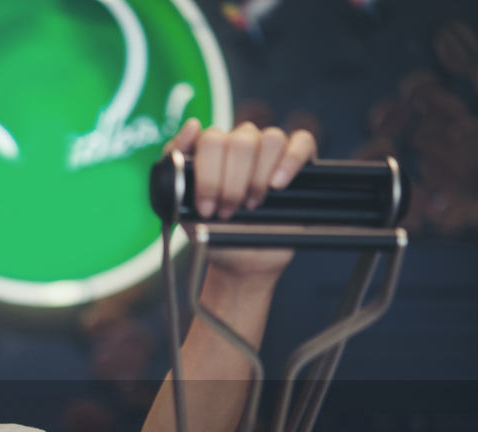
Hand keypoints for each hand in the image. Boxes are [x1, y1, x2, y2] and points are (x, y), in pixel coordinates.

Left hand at [163, 119, 316, 280]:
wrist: (238, 260)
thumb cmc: (209, 231)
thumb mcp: (180, 206)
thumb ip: (175, 166)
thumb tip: (193, 126)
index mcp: (211, 150)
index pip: (211, 140)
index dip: (209, 175)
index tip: (206, 207)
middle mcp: (240, 144)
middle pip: (241, 140)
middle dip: (232, 183)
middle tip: (228, 212)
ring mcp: (268, 152)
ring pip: (271, 139)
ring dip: (259, 177)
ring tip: (252, 205)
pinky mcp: (297, 163)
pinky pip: (302, 142)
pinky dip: (291, 160)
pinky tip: (278, 184)